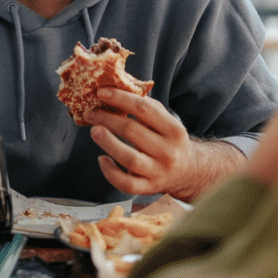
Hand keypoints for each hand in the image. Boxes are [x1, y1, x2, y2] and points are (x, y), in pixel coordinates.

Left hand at [83, 88, 222, 199]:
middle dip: (107, 119)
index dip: (120, 98)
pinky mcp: (148, 188)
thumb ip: (145, 106)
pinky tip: (102, 159)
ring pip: (129, 158)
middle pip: (132, 131)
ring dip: (108, 143)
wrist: (188, 172)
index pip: (144, 109)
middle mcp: (168, 152)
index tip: (101, 93)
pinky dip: (110, 172)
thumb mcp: (165, 121)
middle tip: (90, 112)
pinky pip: (126, 183)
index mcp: (173, 130)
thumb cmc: (168, 140)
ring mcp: (158, 172)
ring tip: (94, 130)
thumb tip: (114, 90)